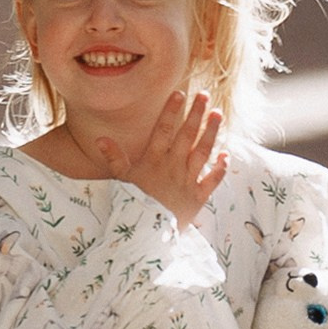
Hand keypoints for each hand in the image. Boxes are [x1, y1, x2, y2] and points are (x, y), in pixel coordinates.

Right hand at [93, 88, 226, 227]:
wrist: (146, 235)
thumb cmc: (132, 205)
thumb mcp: (121, 181)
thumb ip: (114, 157)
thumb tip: (100, 138)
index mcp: (153, 161)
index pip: (163, 130)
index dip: (171, 111)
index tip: (179, 93)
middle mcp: (172, 167)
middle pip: (186, 136)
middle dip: (196, 114)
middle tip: (205, 95)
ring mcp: (187, 181)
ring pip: (202, 153)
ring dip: (211, 133)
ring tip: (218, 114)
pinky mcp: (198, 197)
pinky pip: (212, 181)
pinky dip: (220, 169)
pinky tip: (227, 154)